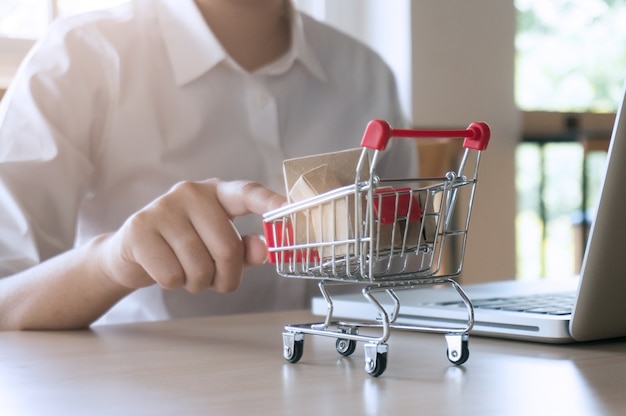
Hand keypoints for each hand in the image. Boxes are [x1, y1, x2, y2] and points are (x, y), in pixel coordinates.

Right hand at [97, 179, 284, 293]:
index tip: (288, 209)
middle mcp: (191, 193)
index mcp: (217, 193)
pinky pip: (172, 275)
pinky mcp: (140, 229)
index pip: (247, 192)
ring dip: (198, 283)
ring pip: (199, 267)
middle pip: (227, 248)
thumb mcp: (218, 247)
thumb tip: (265, 250)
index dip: (269, 201)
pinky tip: (165, 269)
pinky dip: (173, 284)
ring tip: (187, 272)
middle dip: (227, 277)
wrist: (131, 252)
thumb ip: (244, 250)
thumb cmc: (184, 249)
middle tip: (216, 281)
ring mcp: (163, 208)